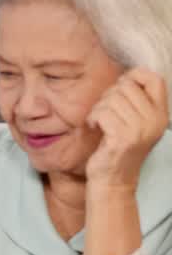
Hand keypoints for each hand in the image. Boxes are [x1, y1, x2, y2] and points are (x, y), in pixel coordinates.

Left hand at [86, 67, 168, 188]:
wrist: (113, 179)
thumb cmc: (118, 146)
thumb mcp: (135, 122)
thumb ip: (136, 101)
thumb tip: (126, 75)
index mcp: (161, 114)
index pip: (155, 79)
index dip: (135, 75)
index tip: (120, 86)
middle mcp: (155, 120)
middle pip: (127, 86)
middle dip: (109, 95)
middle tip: (103, 110)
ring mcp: (140, 130)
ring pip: (112, 99)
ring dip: (99, 108)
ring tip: (99, 121)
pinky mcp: (123, 138)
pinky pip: (102, 112)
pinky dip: (93, 118)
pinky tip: (93, 127)